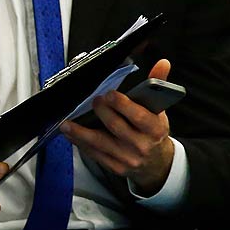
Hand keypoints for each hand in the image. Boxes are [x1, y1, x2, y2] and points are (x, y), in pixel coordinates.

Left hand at [62, 59, 176, 193]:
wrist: (156, 162)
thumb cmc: (153, 130)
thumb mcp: (159, 110)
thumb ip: (158, 85)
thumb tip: (162, 63)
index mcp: (155, 129)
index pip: (139, 116)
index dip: (123, 105)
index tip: (109, 94)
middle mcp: (141, 145)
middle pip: (116, 127)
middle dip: (102, 113)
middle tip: (92, 101)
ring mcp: (127, 158)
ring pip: (100, 143)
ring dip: (80, 133)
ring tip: (66, 123)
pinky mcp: (115, 167)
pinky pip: (94, 154)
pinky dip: (80, 143)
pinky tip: (70, 134)